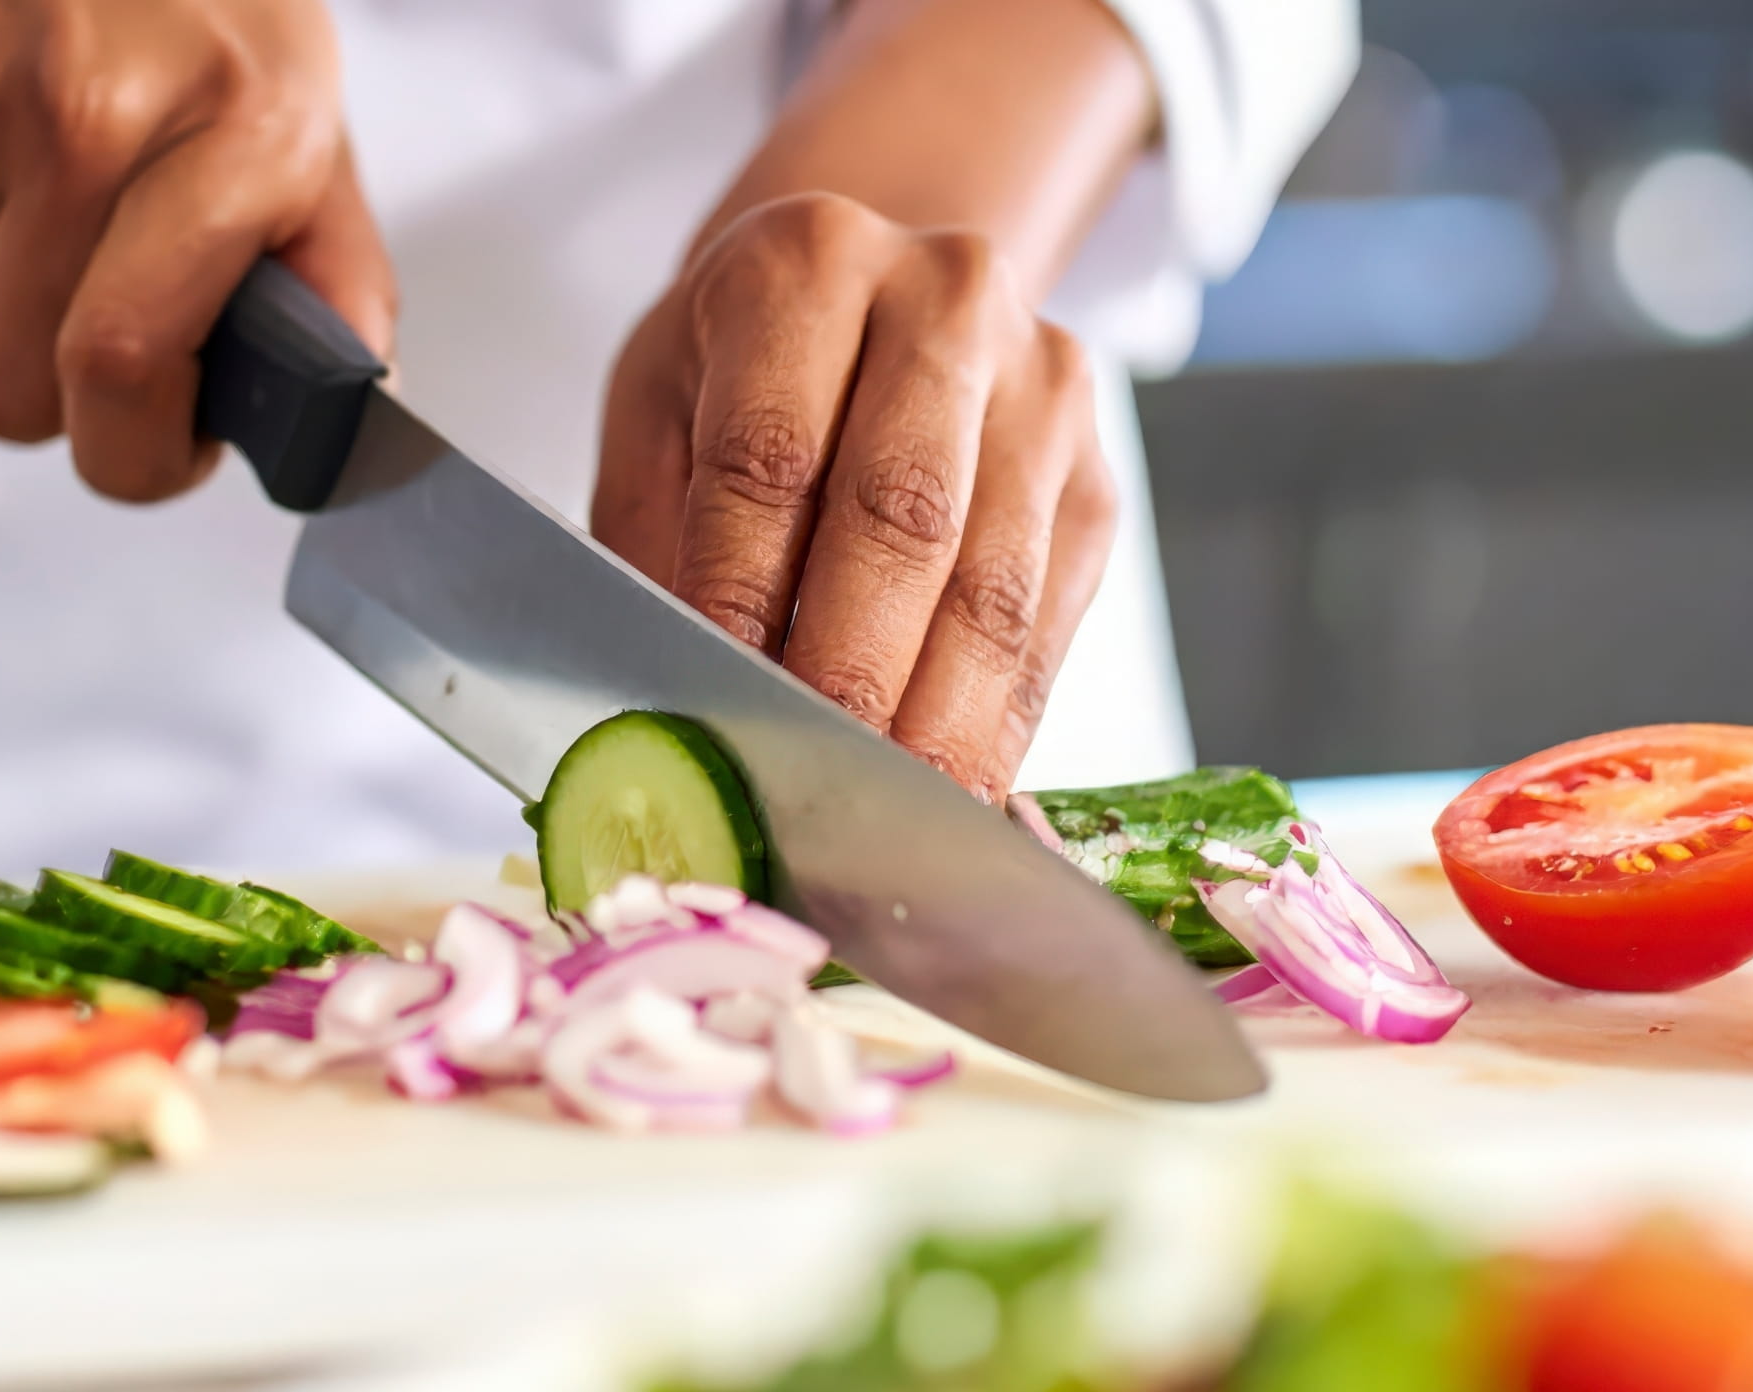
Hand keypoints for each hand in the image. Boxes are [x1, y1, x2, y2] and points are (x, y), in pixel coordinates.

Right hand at [0, 0, 391, 501]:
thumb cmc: (212, 12)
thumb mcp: (311, 136)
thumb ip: (337, 291)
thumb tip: (330, 430)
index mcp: (224, 137)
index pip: (121, 369)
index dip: (136, 454)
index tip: (163, 441)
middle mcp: (76, 115)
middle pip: (16, 386)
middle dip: (71, 394)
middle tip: (115, 321)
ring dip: (2, 312)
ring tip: (59, 220)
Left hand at [593, 193, 1116, 801]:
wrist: (872, 291)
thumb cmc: (741, 366)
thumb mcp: (657, 411)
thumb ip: (654, 544)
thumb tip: (666, 709)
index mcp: (809, 264)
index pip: (772, 453)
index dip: (742, 593)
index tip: (717, 706)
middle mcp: (946, 301)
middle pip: (905, 515)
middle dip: (851, 673)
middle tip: (805, 787)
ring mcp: (1045, 390)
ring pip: (995, 586)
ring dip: (936, 723)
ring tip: (877, 819)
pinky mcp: (1097, 481)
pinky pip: (1051, 628)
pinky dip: (996, 726)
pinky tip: (948, 794)